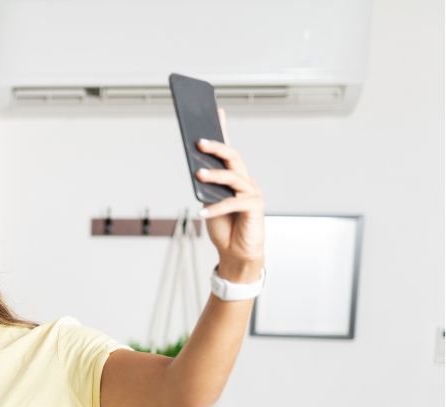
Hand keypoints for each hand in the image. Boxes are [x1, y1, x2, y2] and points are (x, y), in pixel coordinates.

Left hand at [195, 108, 264, 273]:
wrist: (236, 252)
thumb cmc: (223, 226)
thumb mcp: (209, 202)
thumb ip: (205, 186)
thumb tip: (195, 169)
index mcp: (234, 176)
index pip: (227, 149)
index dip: (222, 129)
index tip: (215, 110)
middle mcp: (245, 180)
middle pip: (232, 156)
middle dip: (216, 147)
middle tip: (198, 142)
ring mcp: (252, 192)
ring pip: (233, 177)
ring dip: (214, 175)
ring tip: (198, 175)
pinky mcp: (255, 207)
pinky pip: (233, 203)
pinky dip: (216, 208)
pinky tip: (201, 211)